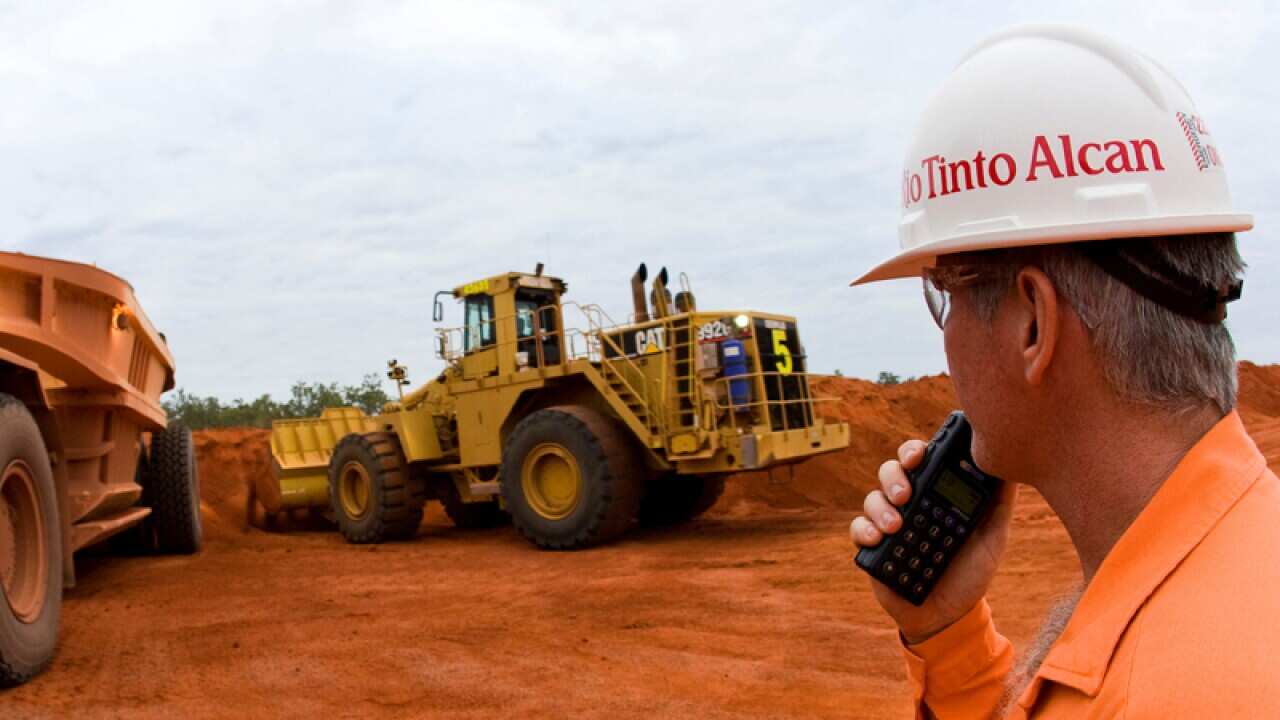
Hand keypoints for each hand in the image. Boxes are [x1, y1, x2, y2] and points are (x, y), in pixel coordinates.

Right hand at [849, 439, 1017, 643]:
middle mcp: (908, 504)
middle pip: (890, 472)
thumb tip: (1008, 464)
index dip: (915, 451)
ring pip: (872, 498)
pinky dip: (864, 530)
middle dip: (894, 476)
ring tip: (896, 527)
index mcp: (934, 494)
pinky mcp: (873, 547)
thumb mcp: (992, 535)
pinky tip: (878, 539)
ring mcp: (888, 524)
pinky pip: (858, 528)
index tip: (919, 455)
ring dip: (881, 508)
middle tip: (906, 494)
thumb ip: (999, 501)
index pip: (920, 460)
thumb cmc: (971, 571)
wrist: (951, 615)